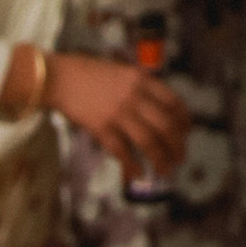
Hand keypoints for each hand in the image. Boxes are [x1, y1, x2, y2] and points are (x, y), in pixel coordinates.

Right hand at [47, 51, 189, 174]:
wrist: (59, 77)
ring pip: (149, 141)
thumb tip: (154, 111)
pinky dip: (132, 165)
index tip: (186, 132)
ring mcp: (118, 113)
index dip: (184, 120)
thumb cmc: (87, 73)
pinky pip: (122, 151)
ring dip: (160, 159)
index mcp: (142, 80)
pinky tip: (139, 174)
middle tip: (180, 157)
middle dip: (177, 145)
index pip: (173, 102)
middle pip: (166, 125)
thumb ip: (138, 88)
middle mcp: (134, 96)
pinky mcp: (101, 128)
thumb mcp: (121, 72)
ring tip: (165, 170)